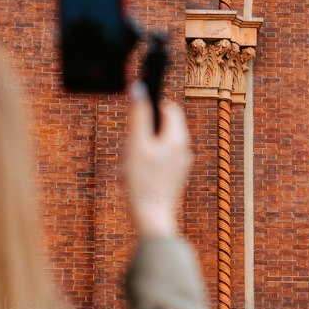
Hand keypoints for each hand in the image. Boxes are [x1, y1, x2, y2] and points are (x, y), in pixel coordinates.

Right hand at [124, 84, 191, 238]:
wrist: (152, 220)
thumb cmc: (143, 182)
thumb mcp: (136, 144)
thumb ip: (138, 115)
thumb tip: (138, 88)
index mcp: (178, 138)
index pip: (169, 108)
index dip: (151, 108)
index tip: (134, 120)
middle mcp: (183, 150)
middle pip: (160, 128)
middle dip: (139, 135)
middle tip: (126, 149)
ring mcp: (179, 166)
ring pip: (155, 147)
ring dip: (137, 152)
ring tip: (124, 169)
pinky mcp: (173, 179)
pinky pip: (155, 164)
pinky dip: (141, 166)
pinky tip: (128, 180)